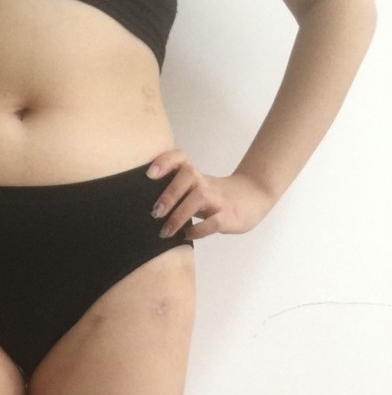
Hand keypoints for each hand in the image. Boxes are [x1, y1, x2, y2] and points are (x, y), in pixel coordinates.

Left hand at [145, 148, 276, 240]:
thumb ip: (175, 193)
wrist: (253, 197)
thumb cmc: (215, 197)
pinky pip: (213, 222)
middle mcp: (205, 184)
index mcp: (195, 176)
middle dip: (169, 194)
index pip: (180, 158)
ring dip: (179, 215)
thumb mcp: (195, 189)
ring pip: (198, 198)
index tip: (149, 174)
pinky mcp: (228, 216)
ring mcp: (218, 199)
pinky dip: (198, 230)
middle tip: (154, 213)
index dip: (165, 161)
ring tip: (165, 232)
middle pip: (187, 176)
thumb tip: (141, 206)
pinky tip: (187, 236)